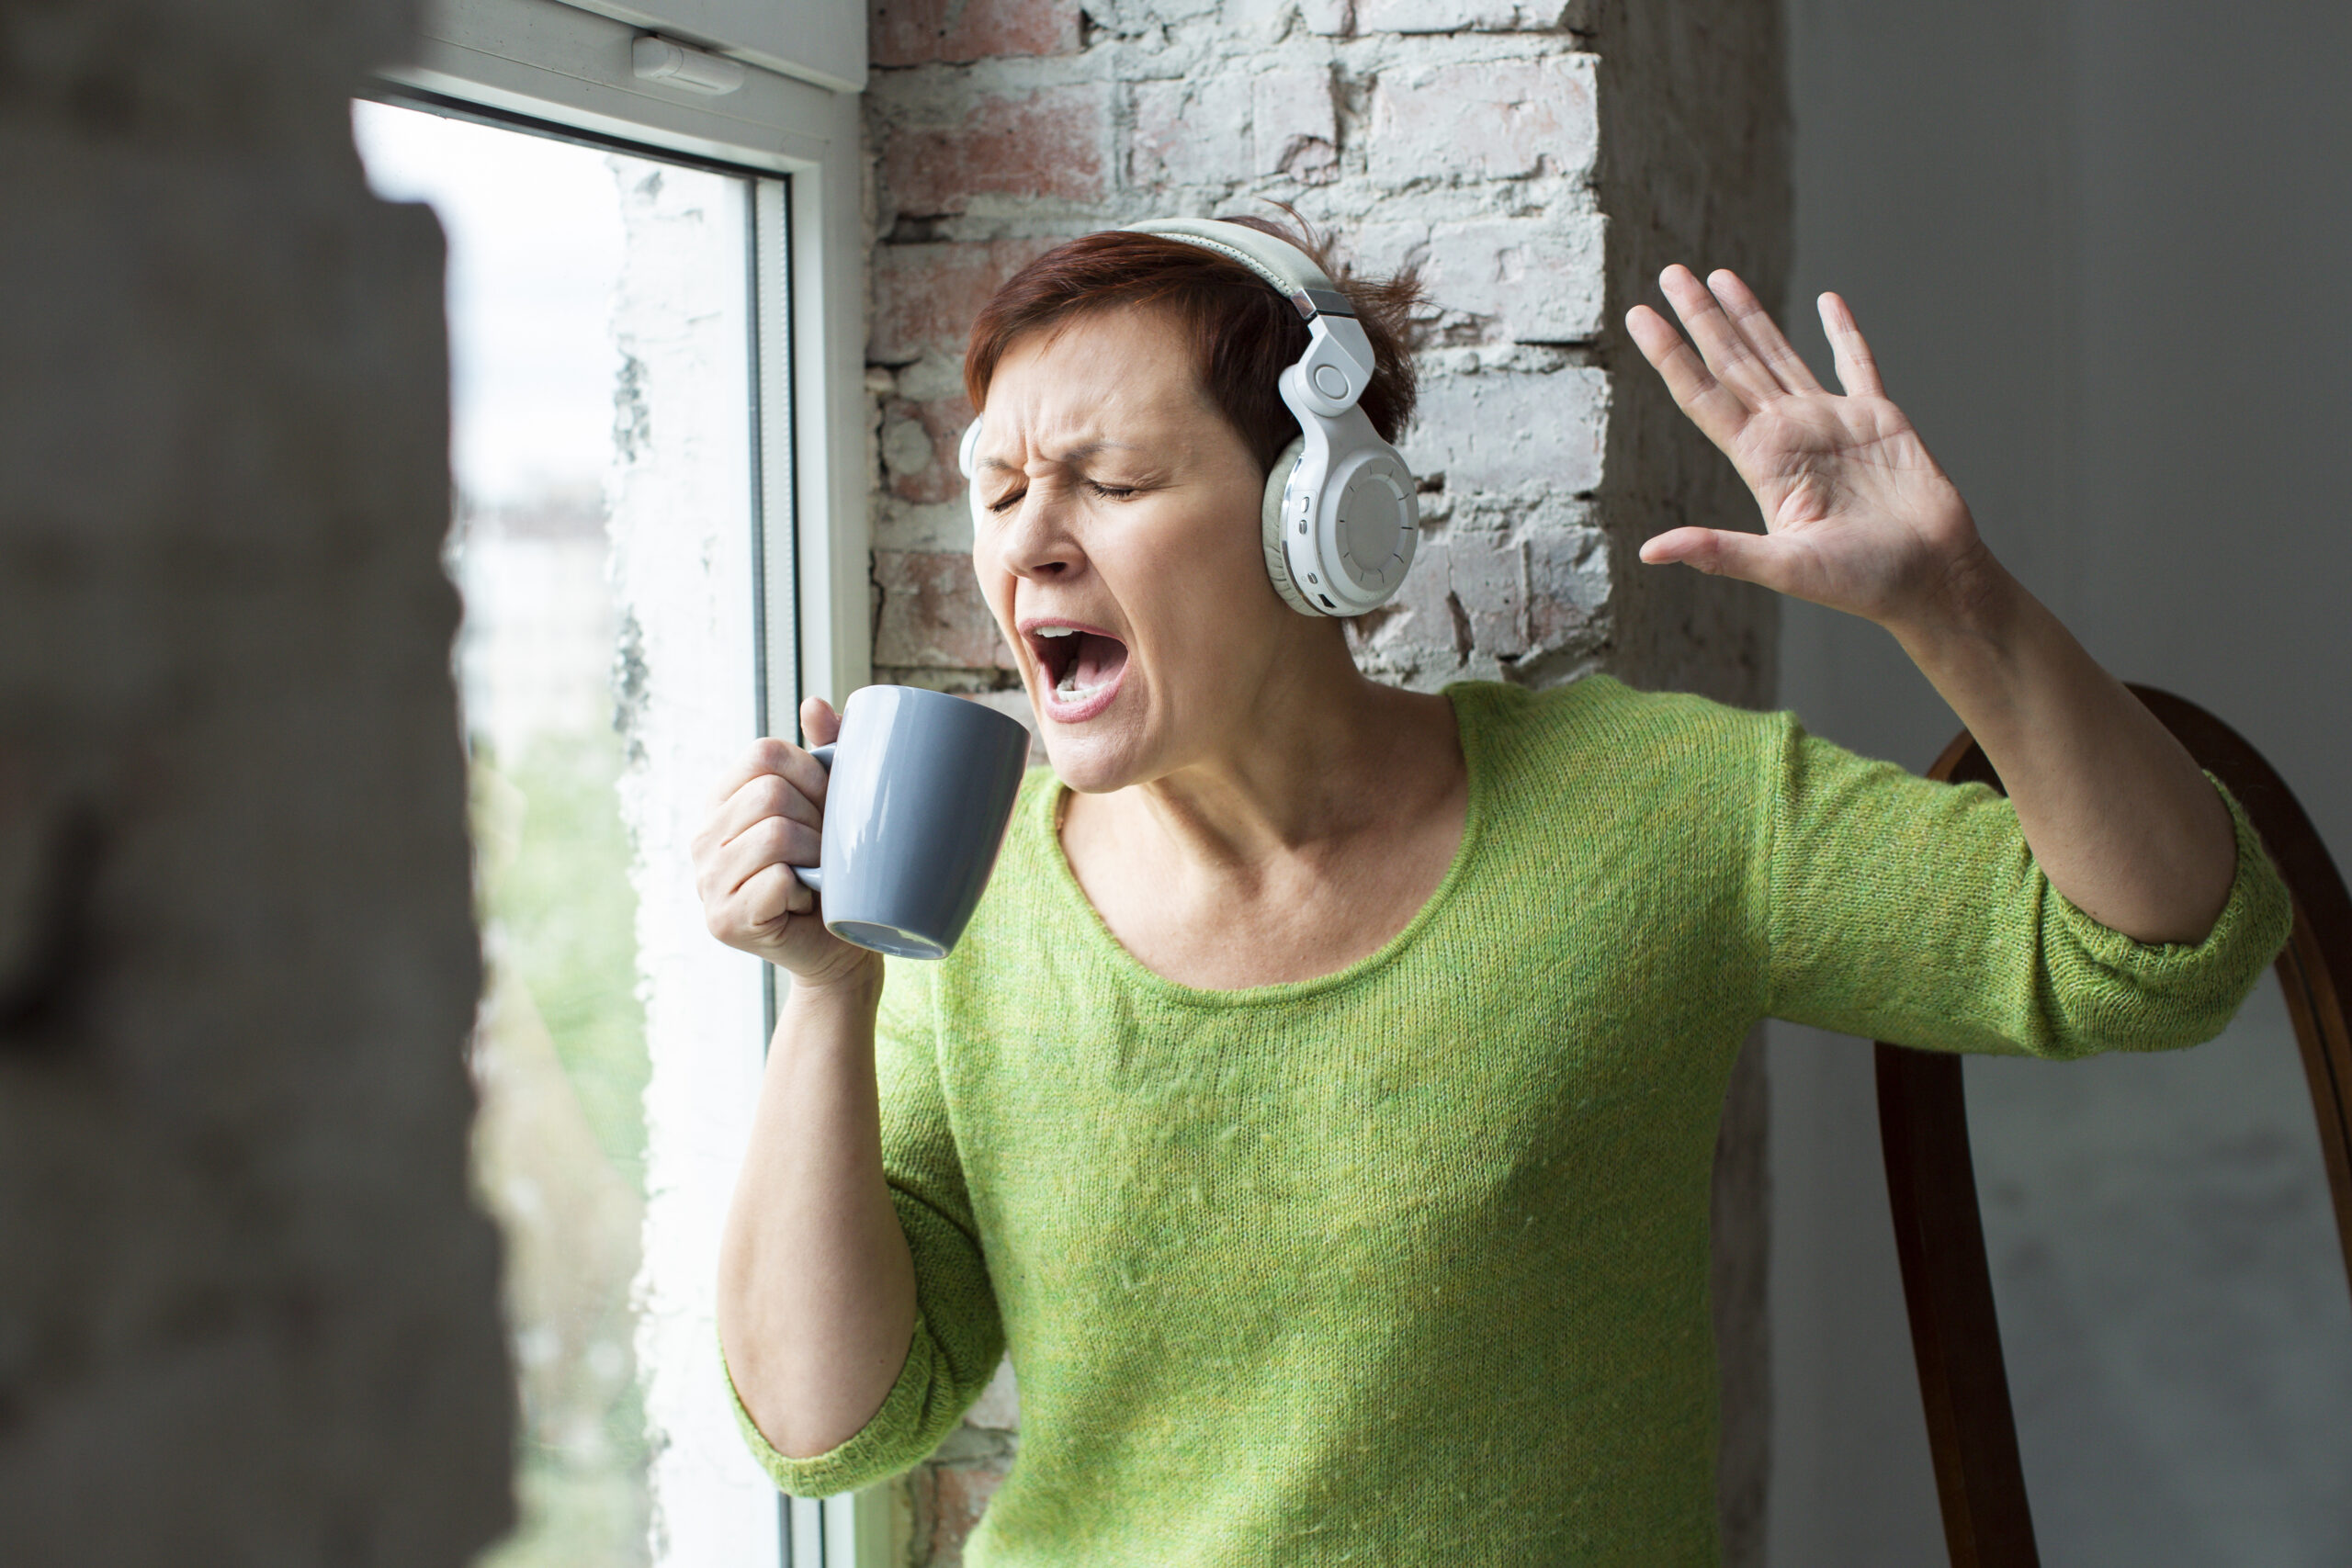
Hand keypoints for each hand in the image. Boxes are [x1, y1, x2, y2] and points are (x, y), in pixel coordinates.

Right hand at [692, 695, 875, 989]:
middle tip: (829, 850)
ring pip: (776, 835)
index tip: (832, 803)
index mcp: (723, 801)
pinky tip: (803, 903)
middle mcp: (702, 838)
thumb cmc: (838, 873)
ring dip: (816, 856)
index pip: (763, 752)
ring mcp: (707, 881)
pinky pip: (776, 880)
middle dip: (818, 820)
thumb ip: (825, 754)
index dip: (812, 772)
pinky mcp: (724, 920)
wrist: (842, 949)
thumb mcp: (832, 808)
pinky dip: (805, 891)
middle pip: (771, 794)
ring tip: (819, 874)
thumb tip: (813, 703)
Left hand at [1628, 266, 1993, 632]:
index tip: (1639, 315)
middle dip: (1701, 318)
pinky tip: (1828, 300)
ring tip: (1719, 276)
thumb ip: (1721, 552)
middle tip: (1670, 273)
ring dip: (1750, 316)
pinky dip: (1843, 332)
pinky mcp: (1880, 418)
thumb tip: (1650, 551)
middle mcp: (1789, 434)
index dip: (1671, 354)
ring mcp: (1832, 423)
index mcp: (1763, 461)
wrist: (1935, 581)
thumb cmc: (1864, 583)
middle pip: (1733, 363)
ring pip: (1781, 354)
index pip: (1703, 396)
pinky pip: (1858, 363)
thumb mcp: (1786, 567)